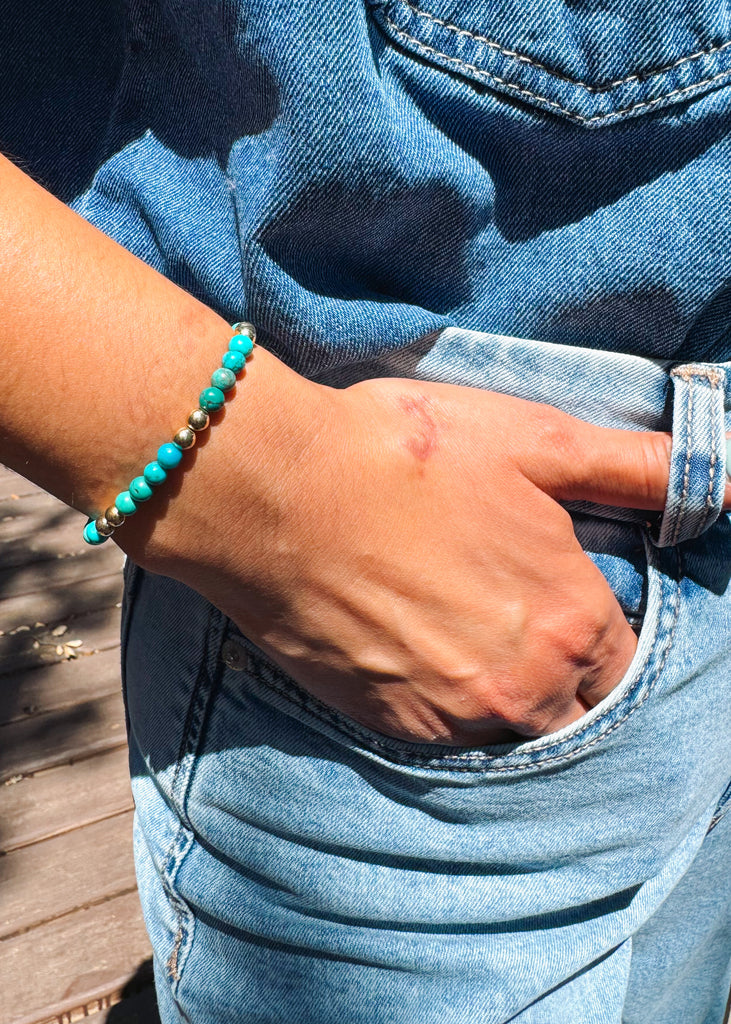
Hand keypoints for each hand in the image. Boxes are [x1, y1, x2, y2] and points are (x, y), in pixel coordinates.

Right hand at [121, 368, 706, 744]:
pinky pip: (449, 736)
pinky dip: (446, 703)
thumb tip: (713, 476)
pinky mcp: (395, 728)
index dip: (594, 629)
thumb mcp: (530, 442)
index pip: (623, 661)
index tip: (558, 602)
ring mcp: (458, 716)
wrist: (280, 493)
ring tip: (455, 631)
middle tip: (502, 616)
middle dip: (559, 671)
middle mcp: (528, 686)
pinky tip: (414, 647)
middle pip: (574, 705)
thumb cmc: (405, 456)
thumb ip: (631, 468)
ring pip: (512, 726)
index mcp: (573, 618)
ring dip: (501, 691)